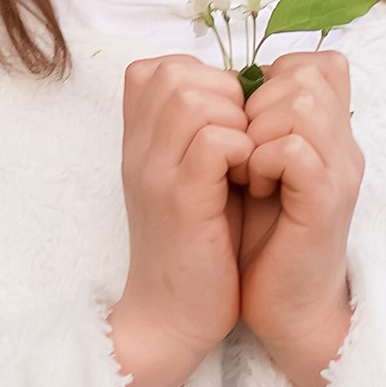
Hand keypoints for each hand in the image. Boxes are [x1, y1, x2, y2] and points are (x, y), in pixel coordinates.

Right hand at [107, 54, 251, 386]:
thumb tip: (241, 90)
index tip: (230, 124)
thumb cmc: (194, 248)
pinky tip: (248, 180)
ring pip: (194, 98)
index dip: (206, 81)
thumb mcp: (187, 180)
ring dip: (236, 121)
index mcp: (138, 141)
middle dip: (226, 95)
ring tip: (247, 160)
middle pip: (174, 72)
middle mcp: (137, 149)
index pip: (158, 68)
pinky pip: (213, 140)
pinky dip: (242, 150)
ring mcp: (154, 172)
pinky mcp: (180, 200)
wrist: (171, 318)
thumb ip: (196, 135)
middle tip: (244, 140)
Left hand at [234, 51, 363, 386]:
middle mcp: (342, 145)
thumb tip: (223, 82)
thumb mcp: (254, 169)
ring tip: (244, 169)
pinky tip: (251, 188)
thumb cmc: (262, 242)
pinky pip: (294, 149)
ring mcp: (338, 171)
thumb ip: (255, 125)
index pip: (319, 62)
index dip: (272, 79)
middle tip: (240, 150)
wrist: (285, 312)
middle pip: (309, 71)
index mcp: (327, 133)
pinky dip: (262, 161)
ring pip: (302, 102)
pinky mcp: (325, 202)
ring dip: (258, 130)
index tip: (244, 122)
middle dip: (258, 103)